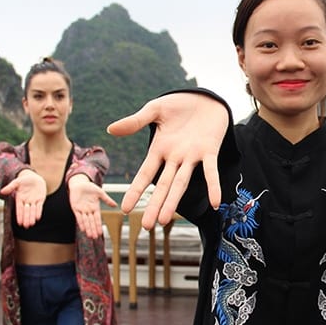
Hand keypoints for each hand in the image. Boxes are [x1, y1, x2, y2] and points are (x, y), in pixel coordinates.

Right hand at [0, 169, 46, 227]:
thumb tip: (2, 191)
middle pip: (26, 211)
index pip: (19, 208)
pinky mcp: (40, 200)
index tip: (19, 222)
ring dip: (32, 217)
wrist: (35, 178)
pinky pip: (39, 207)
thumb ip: (10, 187)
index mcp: (20, 198)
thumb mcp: (17, 182)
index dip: (19, 215)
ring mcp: (33, 201)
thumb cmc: (25, 180)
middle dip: (26, 218)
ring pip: (32, 210)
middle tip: (26, 226)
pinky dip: (38, 212)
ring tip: (31, 224)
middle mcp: (26, 201)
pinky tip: (37, 218)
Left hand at [69, 175, 118, 238]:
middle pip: (91, 222)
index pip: (97, 219)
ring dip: (87, 228)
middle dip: (93, 230)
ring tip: (89, 236)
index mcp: (95, 208)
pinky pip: (78, 217)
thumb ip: (107, 200)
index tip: (100, 233)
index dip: (98, 226)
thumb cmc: (89, 187)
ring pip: (85, 221)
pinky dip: (80, 223)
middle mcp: (88, 211)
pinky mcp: (75, 208)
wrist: (79, 183)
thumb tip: (115, 205)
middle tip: (94, 238)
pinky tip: (82, 229)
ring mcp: (82, 210)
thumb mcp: (100, 193)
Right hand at [107, 92, 228, 227]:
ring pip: (181, 182)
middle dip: (155, 205)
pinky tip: (215, 201)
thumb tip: (110, 129)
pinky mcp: (209, 150)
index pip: (145, 174)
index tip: (125, 210)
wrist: (204, 97)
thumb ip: (135, 121)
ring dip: (174, 201)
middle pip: (163, 185)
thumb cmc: (178, 105)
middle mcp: (175, 157)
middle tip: (147, 227)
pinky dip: (213, 186)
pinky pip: (211, 171)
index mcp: (160, 149)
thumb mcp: (154, 110)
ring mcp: (192, 156)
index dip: (136, 191)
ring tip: (165, 220)